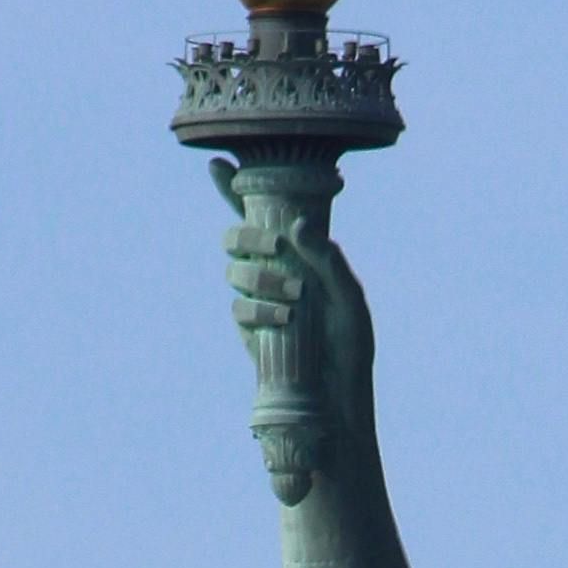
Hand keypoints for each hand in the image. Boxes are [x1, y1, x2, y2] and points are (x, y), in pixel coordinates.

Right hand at [215, 172, 376, 469]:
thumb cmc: (350, 350)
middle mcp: (273, 271)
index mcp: (299, 254)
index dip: (234, 188)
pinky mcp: (248, 329)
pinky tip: (284, 321)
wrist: (337, 403)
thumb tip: (296, 224)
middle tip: (273, 246)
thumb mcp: (350, 301)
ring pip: (235, 269)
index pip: (262, 213)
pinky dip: (258, 310)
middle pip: (237, 235)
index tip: (216, 164)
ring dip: (260, 276)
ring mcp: (257, 300)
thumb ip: (329, 260)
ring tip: (294, 298)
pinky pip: (237, 307)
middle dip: (248, 233)